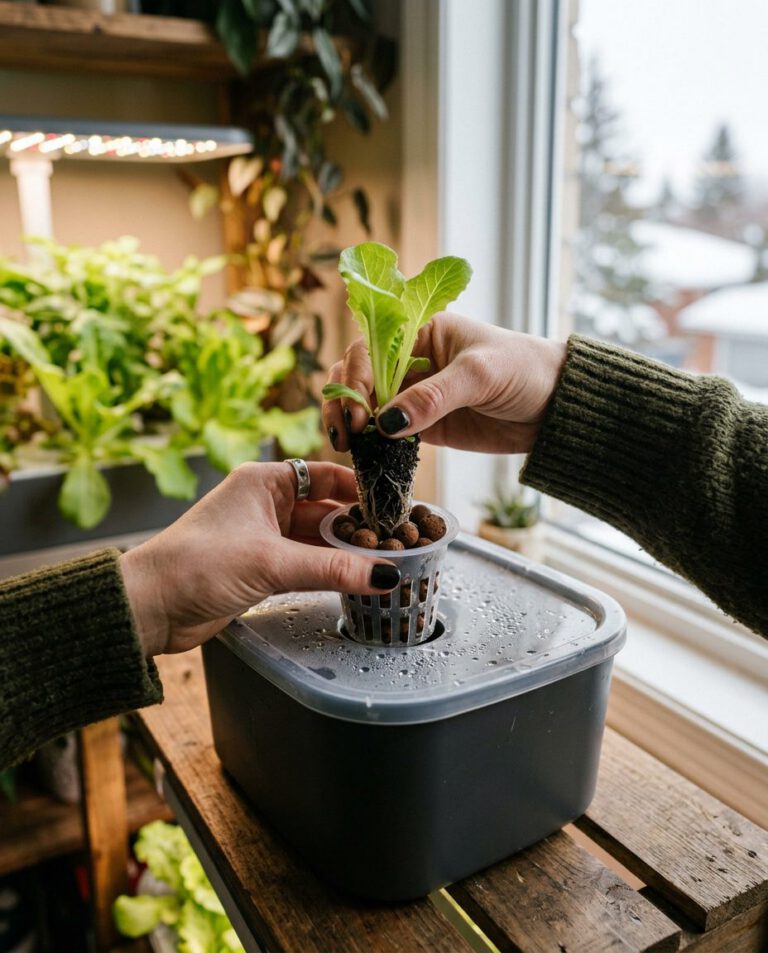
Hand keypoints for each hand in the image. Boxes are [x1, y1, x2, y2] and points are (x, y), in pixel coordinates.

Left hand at [119, 462, 400, 656]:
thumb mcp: (271, 562)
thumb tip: (384, 575)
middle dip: (358, 526)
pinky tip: (354, 579)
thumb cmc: (196, 565)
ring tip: (386, 563)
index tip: (393, 505)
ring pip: (317, 539)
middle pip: (325, 509)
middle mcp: (265, 504)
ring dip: (345, 552)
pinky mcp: (260, 567)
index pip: (325, 475)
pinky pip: (305, 563)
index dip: (359, 490)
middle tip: (398, 540)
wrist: (150, 606)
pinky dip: (328, 571)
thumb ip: (331, 569)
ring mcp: (263, 536)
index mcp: (263, 482)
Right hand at [323, 313, 566, 452]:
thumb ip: (433, 398)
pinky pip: (385, 433)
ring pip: (365, 406)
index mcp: (419, 331)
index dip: (356, 379)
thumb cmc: (524, 371)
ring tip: (349, 447)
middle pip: (357, 376)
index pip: (369, 349)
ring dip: (350, 424)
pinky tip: (364, 456)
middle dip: (344, 402)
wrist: (556, 408)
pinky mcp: (423, 426)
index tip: (358, 412)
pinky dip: (370, 444)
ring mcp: (414, 394)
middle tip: (346, 434)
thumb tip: (386, 424)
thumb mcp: (479, 375)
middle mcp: (410, 360)